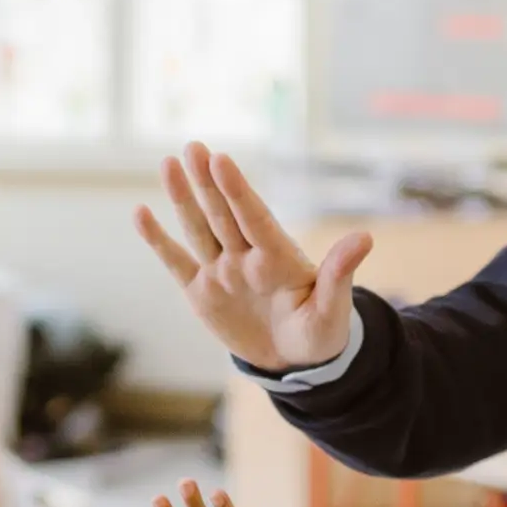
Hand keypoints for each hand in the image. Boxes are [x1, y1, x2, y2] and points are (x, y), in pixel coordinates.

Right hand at [134, 143, 373, 374]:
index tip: (222, 160)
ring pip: (198, 228)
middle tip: (194, 146)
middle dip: (207, 182)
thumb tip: (364, 238)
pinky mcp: (201, 292)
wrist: (295, 360)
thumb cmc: (320, 333)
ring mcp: (222, 271)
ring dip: (183, 197)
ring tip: (169, 163)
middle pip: (223, 214)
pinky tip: (141, 213)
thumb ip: (339, 273)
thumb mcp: (333, 309)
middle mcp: (246, 257)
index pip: (255, 218)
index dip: (238, 191)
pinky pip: (176, 262)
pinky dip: (158, 239)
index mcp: (278, 258)